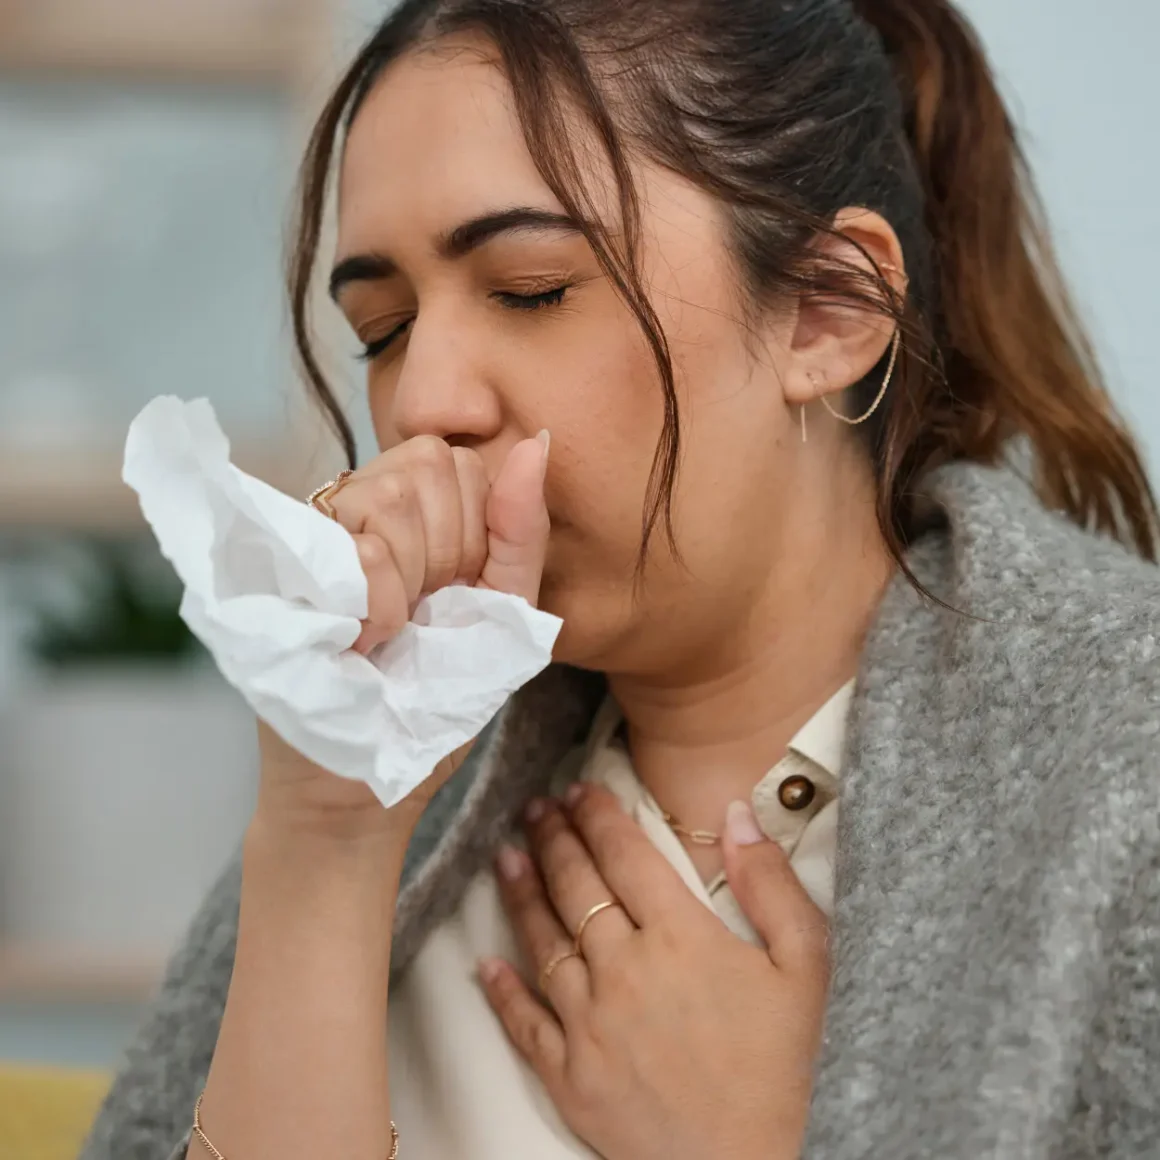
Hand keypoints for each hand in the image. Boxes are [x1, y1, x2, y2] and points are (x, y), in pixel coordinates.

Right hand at [257, 432, 550, 833]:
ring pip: (389, 498)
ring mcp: (308, 534)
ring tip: (388, 631)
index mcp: (406, 514)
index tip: (453, 594)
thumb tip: (536, 444)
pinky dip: (380, 607)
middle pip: (427, 463)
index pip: (455, 457)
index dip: (472, 530)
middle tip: (420, 614)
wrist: (362, 786)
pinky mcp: (278, 572)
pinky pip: (358, 549)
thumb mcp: (498, 615)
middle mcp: (349, 507)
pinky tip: (362, 644)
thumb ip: (519, 532)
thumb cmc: (428, 705)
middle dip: (448, 551)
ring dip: (411, 581)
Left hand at [478, 786, 829, 1159]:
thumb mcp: (808, 967)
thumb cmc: (793, 1069)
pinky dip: (501, 991)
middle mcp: (624, 970)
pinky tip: (484, 964)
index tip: (579, 789)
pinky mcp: (572, 1078)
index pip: (625, 855)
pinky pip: (525, 1024)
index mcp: (681, 937)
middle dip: (552, 839)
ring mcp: (590, 1025)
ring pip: (542, 943)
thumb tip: (735, 813)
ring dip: (521, 894)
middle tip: (535, 808)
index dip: (598, 816)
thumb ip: (771, 884)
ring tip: (505, 857)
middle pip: (576, 887)